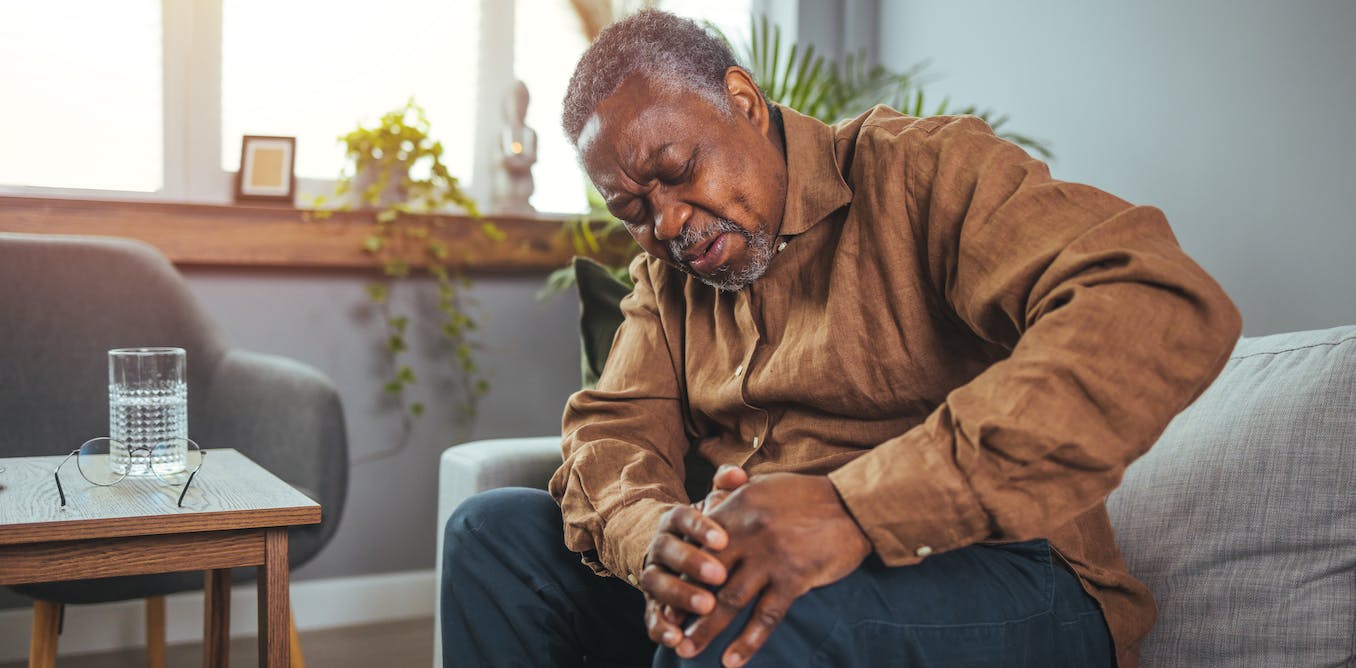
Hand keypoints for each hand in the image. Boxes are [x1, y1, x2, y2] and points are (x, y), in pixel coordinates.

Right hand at [644, 465, 749, 650]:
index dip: (700, 528)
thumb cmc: (705, 530)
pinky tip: (677, 638)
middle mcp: (658, 545)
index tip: (723, 539)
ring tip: (706, 606)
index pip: (682, 517)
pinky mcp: (651, 603)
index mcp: (673, 520)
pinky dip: (661, 628)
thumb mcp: (714, 507)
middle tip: (720, 576)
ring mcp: (652, 575)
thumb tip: (737, 473)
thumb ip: (725, 489)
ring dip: (680, 595)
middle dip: (692, 563)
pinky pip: (651, 616)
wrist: (670, 549)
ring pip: (657, 583)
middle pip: (668, 551)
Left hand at [680, 473, 871, 666]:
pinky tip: (732, 661)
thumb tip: (707, 505)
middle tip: (668, 630)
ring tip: (688, 650)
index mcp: (737, 507)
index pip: (697, 545)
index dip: (679, 573)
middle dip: (682, 607)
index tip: (665, 596)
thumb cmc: (806, 496)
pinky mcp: (794, 578)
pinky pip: (766, 616)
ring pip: (729, 601)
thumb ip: (732, 495)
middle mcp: (748, 533)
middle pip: (705, 577)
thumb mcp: (763, 484)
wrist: (853, 505)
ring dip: (706, 630)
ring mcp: (771, 557)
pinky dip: (748, 641)